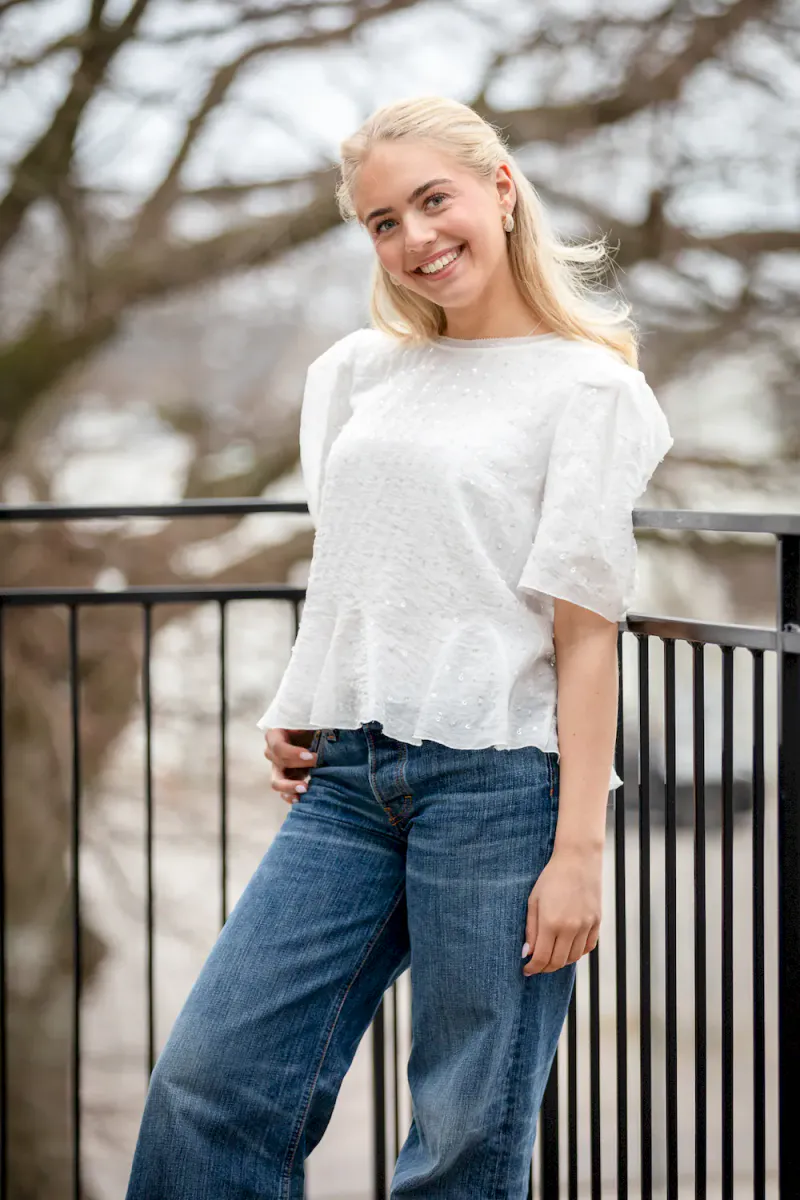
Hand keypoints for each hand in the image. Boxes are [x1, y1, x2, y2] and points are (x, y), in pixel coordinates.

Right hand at [263, 727, 317, 804]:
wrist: (312, 735)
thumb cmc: (309, 726)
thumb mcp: (309, 722)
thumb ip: (311, 724)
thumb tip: (324, 734)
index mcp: (275, 735)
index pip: (278, 747)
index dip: (293, 753)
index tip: (311, 756)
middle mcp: (272, 752)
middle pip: (278, 762)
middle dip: (297, 765)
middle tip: (316, 764)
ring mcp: (277, 767)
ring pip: (277, 781)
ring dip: (290, 786)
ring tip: (305, 788)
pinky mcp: (285, 779)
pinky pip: (283, 792)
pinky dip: (290, 796)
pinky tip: (300, 798)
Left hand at [522, 845, 601, 975]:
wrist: (578, 860)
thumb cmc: (551, 878)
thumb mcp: (534, 901)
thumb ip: (530, 929)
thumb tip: (527, 953)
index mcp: (551, 922)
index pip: (542, 958)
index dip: (532, 968)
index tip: (526, 970)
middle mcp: (570, 928)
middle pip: (558, 962)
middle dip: (545, 968)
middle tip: (536, 966)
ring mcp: (586, 926)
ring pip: (574, 957)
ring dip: (561, 962)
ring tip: (551, 956)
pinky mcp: (597, 922)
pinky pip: (588, 947)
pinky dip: (577, 953)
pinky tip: (568, 948)